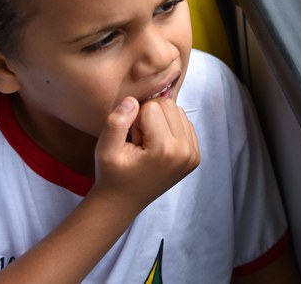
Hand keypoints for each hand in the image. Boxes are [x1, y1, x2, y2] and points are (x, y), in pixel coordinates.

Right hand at [91, 97, 200, 212]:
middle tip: (139, 139)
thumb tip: (133, 100)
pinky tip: (157, 145)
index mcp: (165, 149)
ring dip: (160, 120)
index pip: (152, 106)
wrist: (124, 201)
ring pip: (178, 111)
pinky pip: (184, 123)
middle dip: (149, 116)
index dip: (135, 117)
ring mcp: (193, 154)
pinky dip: (169, 127)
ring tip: (147, 143)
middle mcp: (185, 151)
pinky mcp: (195, 154)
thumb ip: (117, 122)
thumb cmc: (113, 175)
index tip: (131, 138)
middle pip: (169, 105)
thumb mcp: (105, 149)